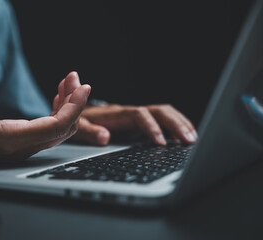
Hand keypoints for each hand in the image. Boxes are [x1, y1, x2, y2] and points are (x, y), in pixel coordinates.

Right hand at [0, 62, 90, 161]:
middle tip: (74, 79)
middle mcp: (17, 149)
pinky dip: (58, 113)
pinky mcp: (19, 144)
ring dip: (68, 106)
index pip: (53, 128)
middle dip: (74, 103)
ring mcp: (20, 149)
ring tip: (67, 83)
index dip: (73, 108)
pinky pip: (48, 131)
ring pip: (57, 131)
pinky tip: (57, 97)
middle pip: (61, 129)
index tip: (82, 87)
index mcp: (5, 140)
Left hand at [72, 104, 196, 145]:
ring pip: (163, 113)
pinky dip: (174, 128)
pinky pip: (161, 121)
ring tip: (192, 139)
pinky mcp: (140, 124)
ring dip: (179, 124)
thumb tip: (104, 137)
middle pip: (158, 111)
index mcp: (117, 113)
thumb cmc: (79, 121)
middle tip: (189, 140)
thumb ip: (89, 131)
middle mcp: (130, 113)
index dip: (152, 127)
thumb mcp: (78, 126)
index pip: (140, 115)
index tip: (161, 142)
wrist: (78, 114)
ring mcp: (137, 118)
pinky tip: (182, 139)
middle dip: (175, 124)